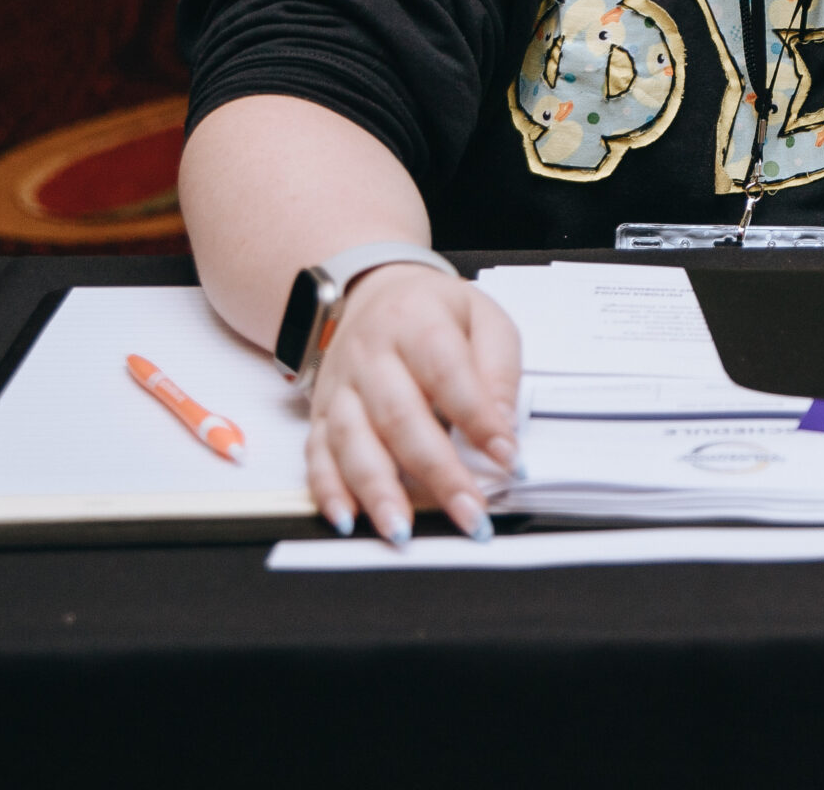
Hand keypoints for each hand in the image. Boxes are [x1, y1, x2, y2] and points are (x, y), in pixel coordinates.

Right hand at [303, 264, 519, 544]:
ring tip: (403, 530)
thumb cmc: (434, 312)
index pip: (448, 374)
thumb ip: (498, 368)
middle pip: (400, 417)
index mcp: (416, 322)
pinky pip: (315, 457)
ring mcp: (340, 388)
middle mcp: (370, 356)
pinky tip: (347, 519)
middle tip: (469, 512)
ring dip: (377, 491)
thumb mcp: (483, 318)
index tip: (508, 459)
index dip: (478, 420)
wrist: (373, 294)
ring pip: (351, 442)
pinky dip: (329, 491)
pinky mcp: (318, 416)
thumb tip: (503, 426)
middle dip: (437, 473)